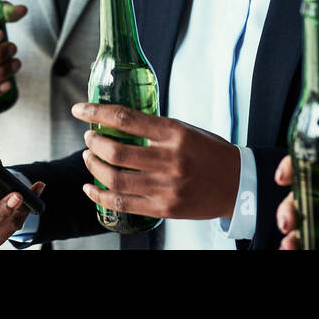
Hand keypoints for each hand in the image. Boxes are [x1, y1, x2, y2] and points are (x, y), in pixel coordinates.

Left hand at [71, 103, 239, 220]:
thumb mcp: (186, 130)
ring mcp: (166, 187)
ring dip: (94, 166)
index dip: (96, 113)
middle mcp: (169, 159)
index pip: (126, 119)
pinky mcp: (164, 209)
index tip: (80, 109)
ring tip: (89, 158)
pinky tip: (91, 188)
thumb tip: (118, 122)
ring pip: (115, 178)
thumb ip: (155, 128)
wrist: (238, 184)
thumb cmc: (211, 153)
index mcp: (174, 133)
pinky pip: (122, 203)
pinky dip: (100, 195)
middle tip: (89, 138)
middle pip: (116, 150)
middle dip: (93, 142)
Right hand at [274, 155, 318, 249]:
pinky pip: (305, 237)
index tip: (282, 178)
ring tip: (289, 245)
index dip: (291, 167)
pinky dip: (295, 243)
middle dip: (287, 208)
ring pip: (298, 218)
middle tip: (287, 222)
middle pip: (298, 195)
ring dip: (289, 231)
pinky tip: (292, 248)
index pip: (309, 164)